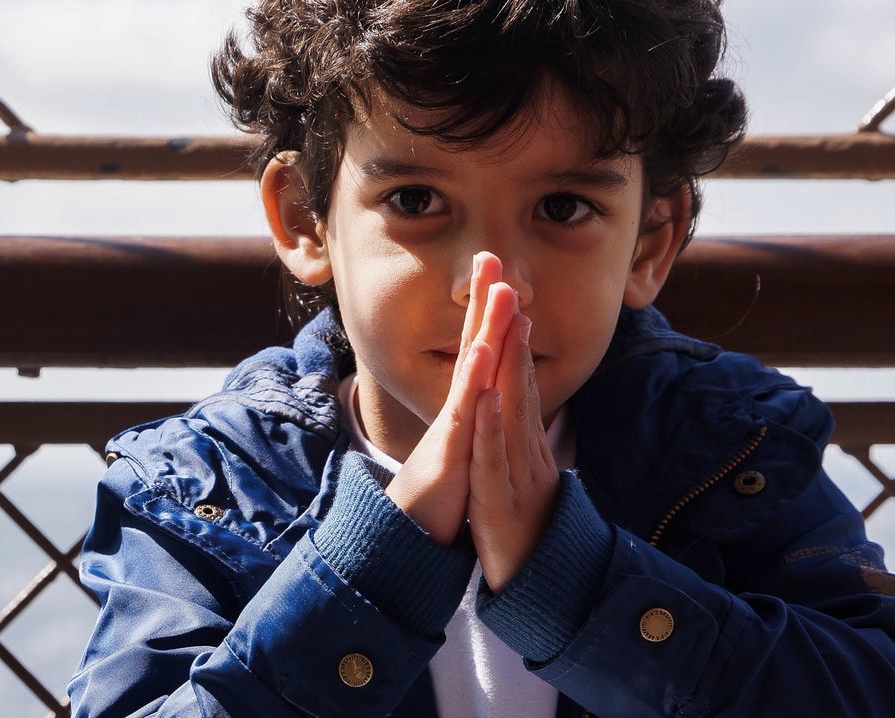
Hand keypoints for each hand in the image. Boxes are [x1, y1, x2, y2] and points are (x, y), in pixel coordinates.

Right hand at [384, 253, 514, 545]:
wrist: (414, 533)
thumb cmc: (442, 490)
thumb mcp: (464, 445)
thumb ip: (473, 415)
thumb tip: (484, 391)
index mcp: (467, 404)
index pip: (481, 349)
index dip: (490, 312)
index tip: (500, 272)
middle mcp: (458, 406)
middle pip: (472, 345)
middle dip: (483, 301)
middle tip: (490, 255)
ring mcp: (452, 426)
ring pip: (471, 372)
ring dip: (485, 330)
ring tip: (500, 293)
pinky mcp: (449, 451)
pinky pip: (463, 414)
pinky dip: (473, 384)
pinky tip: (485, 357)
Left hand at [467, 303, 559, 590]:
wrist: (536, 586)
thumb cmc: (525, 531)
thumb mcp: (521, 482)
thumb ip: (521, 450)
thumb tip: (519, 420)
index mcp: (525, 449)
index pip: (520, 391)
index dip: (517, 349)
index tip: (516, 308)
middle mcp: (525, 454)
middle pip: (520, 391)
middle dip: (515, 342)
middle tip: (514, 295)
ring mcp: (515, 476)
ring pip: (512, 416)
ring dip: (508, 372)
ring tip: (505, 330)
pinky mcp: (500, 501)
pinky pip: (494, 460)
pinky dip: (492, 428)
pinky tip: (487, 399)